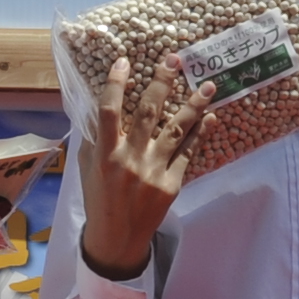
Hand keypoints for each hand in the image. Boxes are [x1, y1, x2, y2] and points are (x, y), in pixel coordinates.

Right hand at [75, 48, 210, 279]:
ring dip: (194, 106)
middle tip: (174, 59)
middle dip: (162, 83)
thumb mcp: (88, 168)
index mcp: (105, 154)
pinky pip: (189, 153)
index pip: (108, 111)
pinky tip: (210, 119)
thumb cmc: (99, 199)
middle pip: (148, 112)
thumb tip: (98, 107)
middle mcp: (130, 160)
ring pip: (176, 130)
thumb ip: (95, 138)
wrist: (117, 238)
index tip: (124, 61)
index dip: (115, 84)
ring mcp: (153, 172)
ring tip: (208, 86)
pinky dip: (200, 134)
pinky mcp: (171, 184)